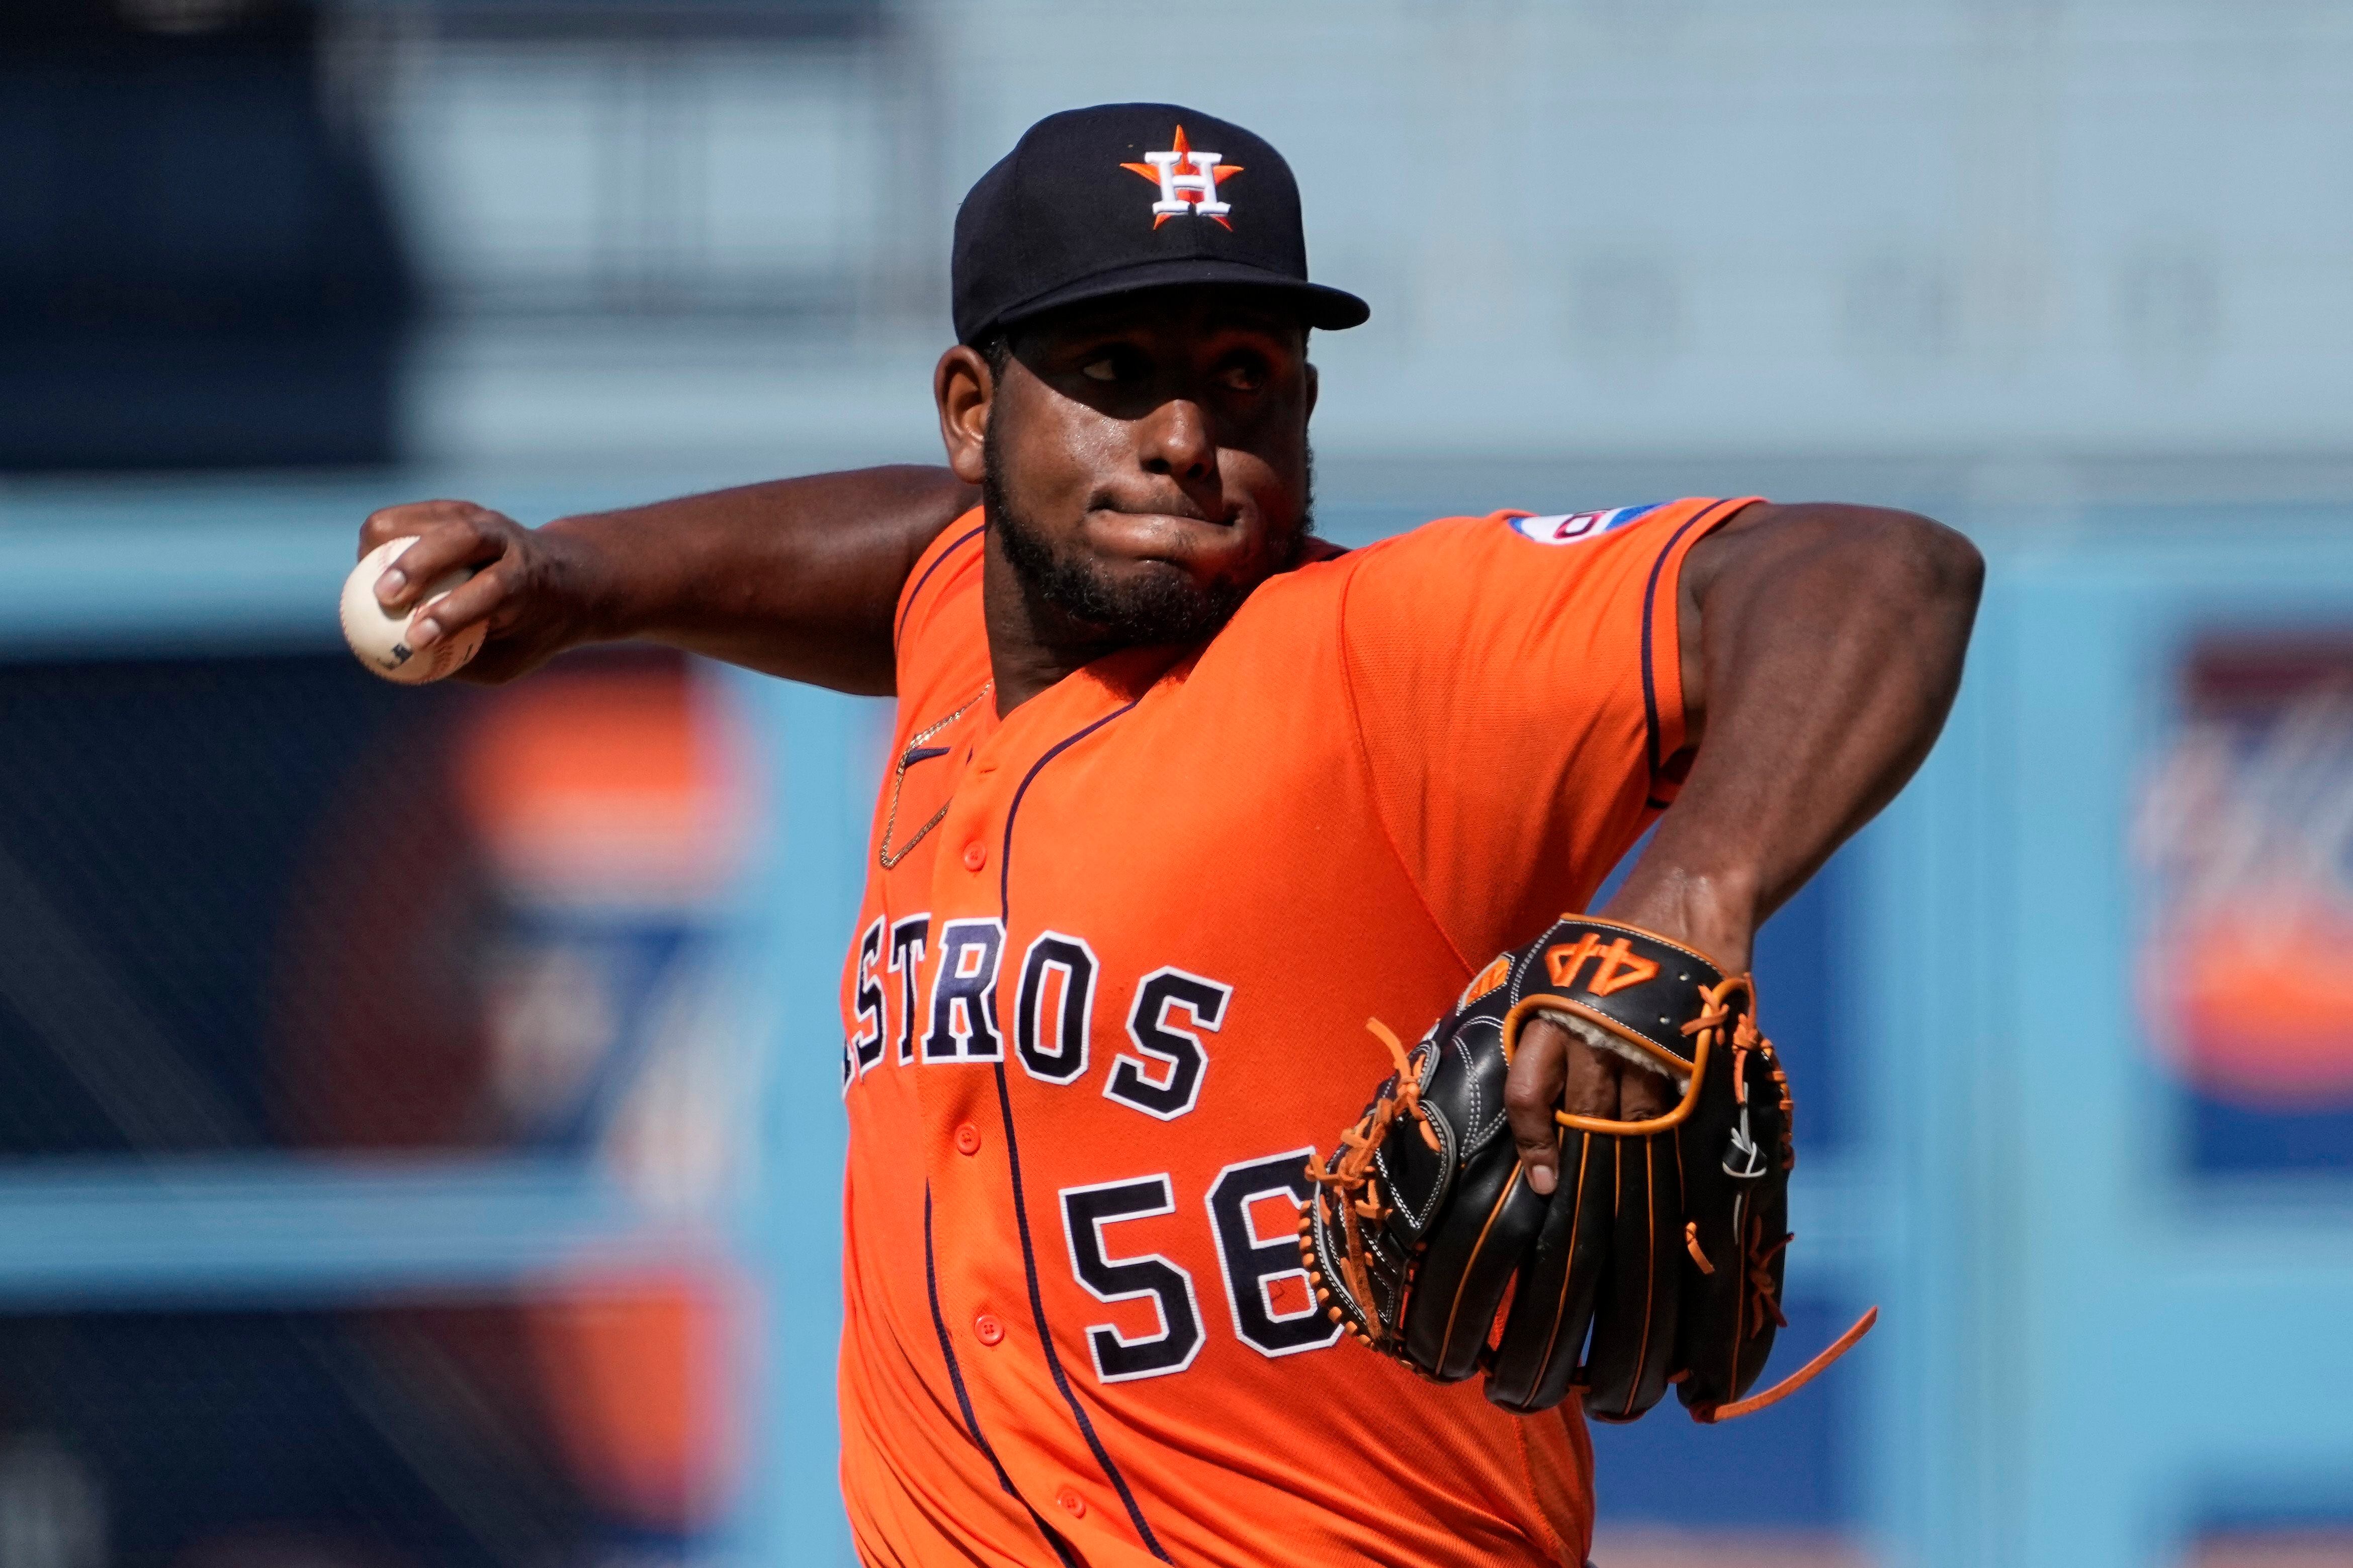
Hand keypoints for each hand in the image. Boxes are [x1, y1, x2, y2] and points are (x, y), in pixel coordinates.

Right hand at [359, 501, 611, 682]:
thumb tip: (402, 665)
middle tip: (384, 598)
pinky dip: (384, 536)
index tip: (417, 639)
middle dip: (418, 565)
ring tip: (366, 581)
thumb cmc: (530, 629)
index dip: (451, 613)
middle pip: (462, 538)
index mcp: (529, 579)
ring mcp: (481, 518)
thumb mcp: (510, 659)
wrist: (563, 577)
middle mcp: (508, 541)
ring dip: (393, 544)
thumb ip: (462, 661)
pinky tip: (368, 565)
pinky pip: (409, 516)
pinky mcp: (454, 511)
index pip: (491, 589)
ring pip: (432, 519)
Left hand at [1503, 878, 1752, 1195]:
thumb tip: (1534, 1083)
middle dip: (1588, 1153)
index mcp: (1549, 1018)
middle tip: (1592, 1188)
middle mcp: (1591, 1032)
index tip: (1542, 1183)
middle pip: (1585, 1113)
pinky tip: (1677, 1139)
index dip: (1534, 1144)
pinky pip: (1680, 1101)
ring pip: (1636, 1115)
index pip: (1529, 1094)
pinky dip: (1676, 1122)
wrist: (1685, 899)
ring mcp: (1644, 1041)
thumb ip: (1545, 1025)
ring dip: (1635, 1143)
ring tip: (1636, 1171)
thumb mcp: (1561, 974)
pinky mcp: (1689, 1045)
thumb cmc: (1615, 939)